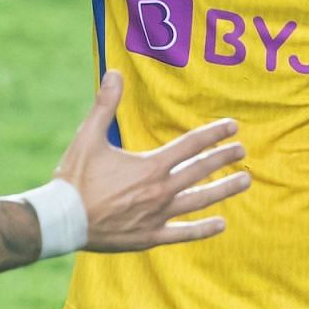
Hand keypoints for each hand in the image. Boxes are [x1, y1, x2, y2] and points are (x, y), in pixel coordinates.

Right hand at [56, 71, 249, 251]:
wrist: (63, 220)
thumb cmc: (74, 178)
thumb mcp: (88, 136)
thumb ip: (105, 104)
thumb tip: (114, 73)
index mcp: (150, 166)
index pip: (191, 145)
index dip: (213, 134)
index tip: (233, 127)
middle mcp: (160, 191)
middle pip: (200, 171)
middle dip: (224, 158)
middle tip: (242, 151)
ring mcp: (158, 215)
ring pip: (200, 201)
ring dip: (224, 190)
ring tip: (245, 181)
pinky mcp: (150, 236)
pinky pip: (183, 233)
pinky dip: (203, 229)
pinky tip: (220, 224)